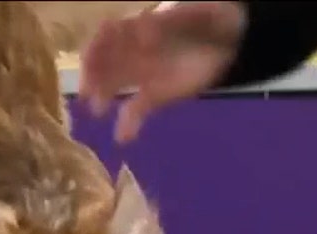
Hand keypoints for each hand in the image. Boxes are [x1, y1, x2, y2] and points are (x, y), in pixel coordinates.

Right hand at [78, 2, 247, 143]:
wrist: (229, 40)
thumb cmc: (206, 19)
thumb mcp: (189, 13)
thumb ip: (166, 21)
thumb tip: (142, 29)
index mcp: (137, 27)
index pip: (106, 36)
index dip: (96, 46)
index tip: (90, 59)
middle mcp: (132, 52)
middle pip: (103, 63)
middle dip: (92, 75)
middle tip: (87, 91)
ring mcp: (142, 75)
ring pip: (114, 87)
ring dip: (102, 98)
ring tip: (99, 111)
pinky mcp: (155, 96)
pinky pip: (136, 110)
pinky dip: (128, 124)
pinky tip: (123, 137)